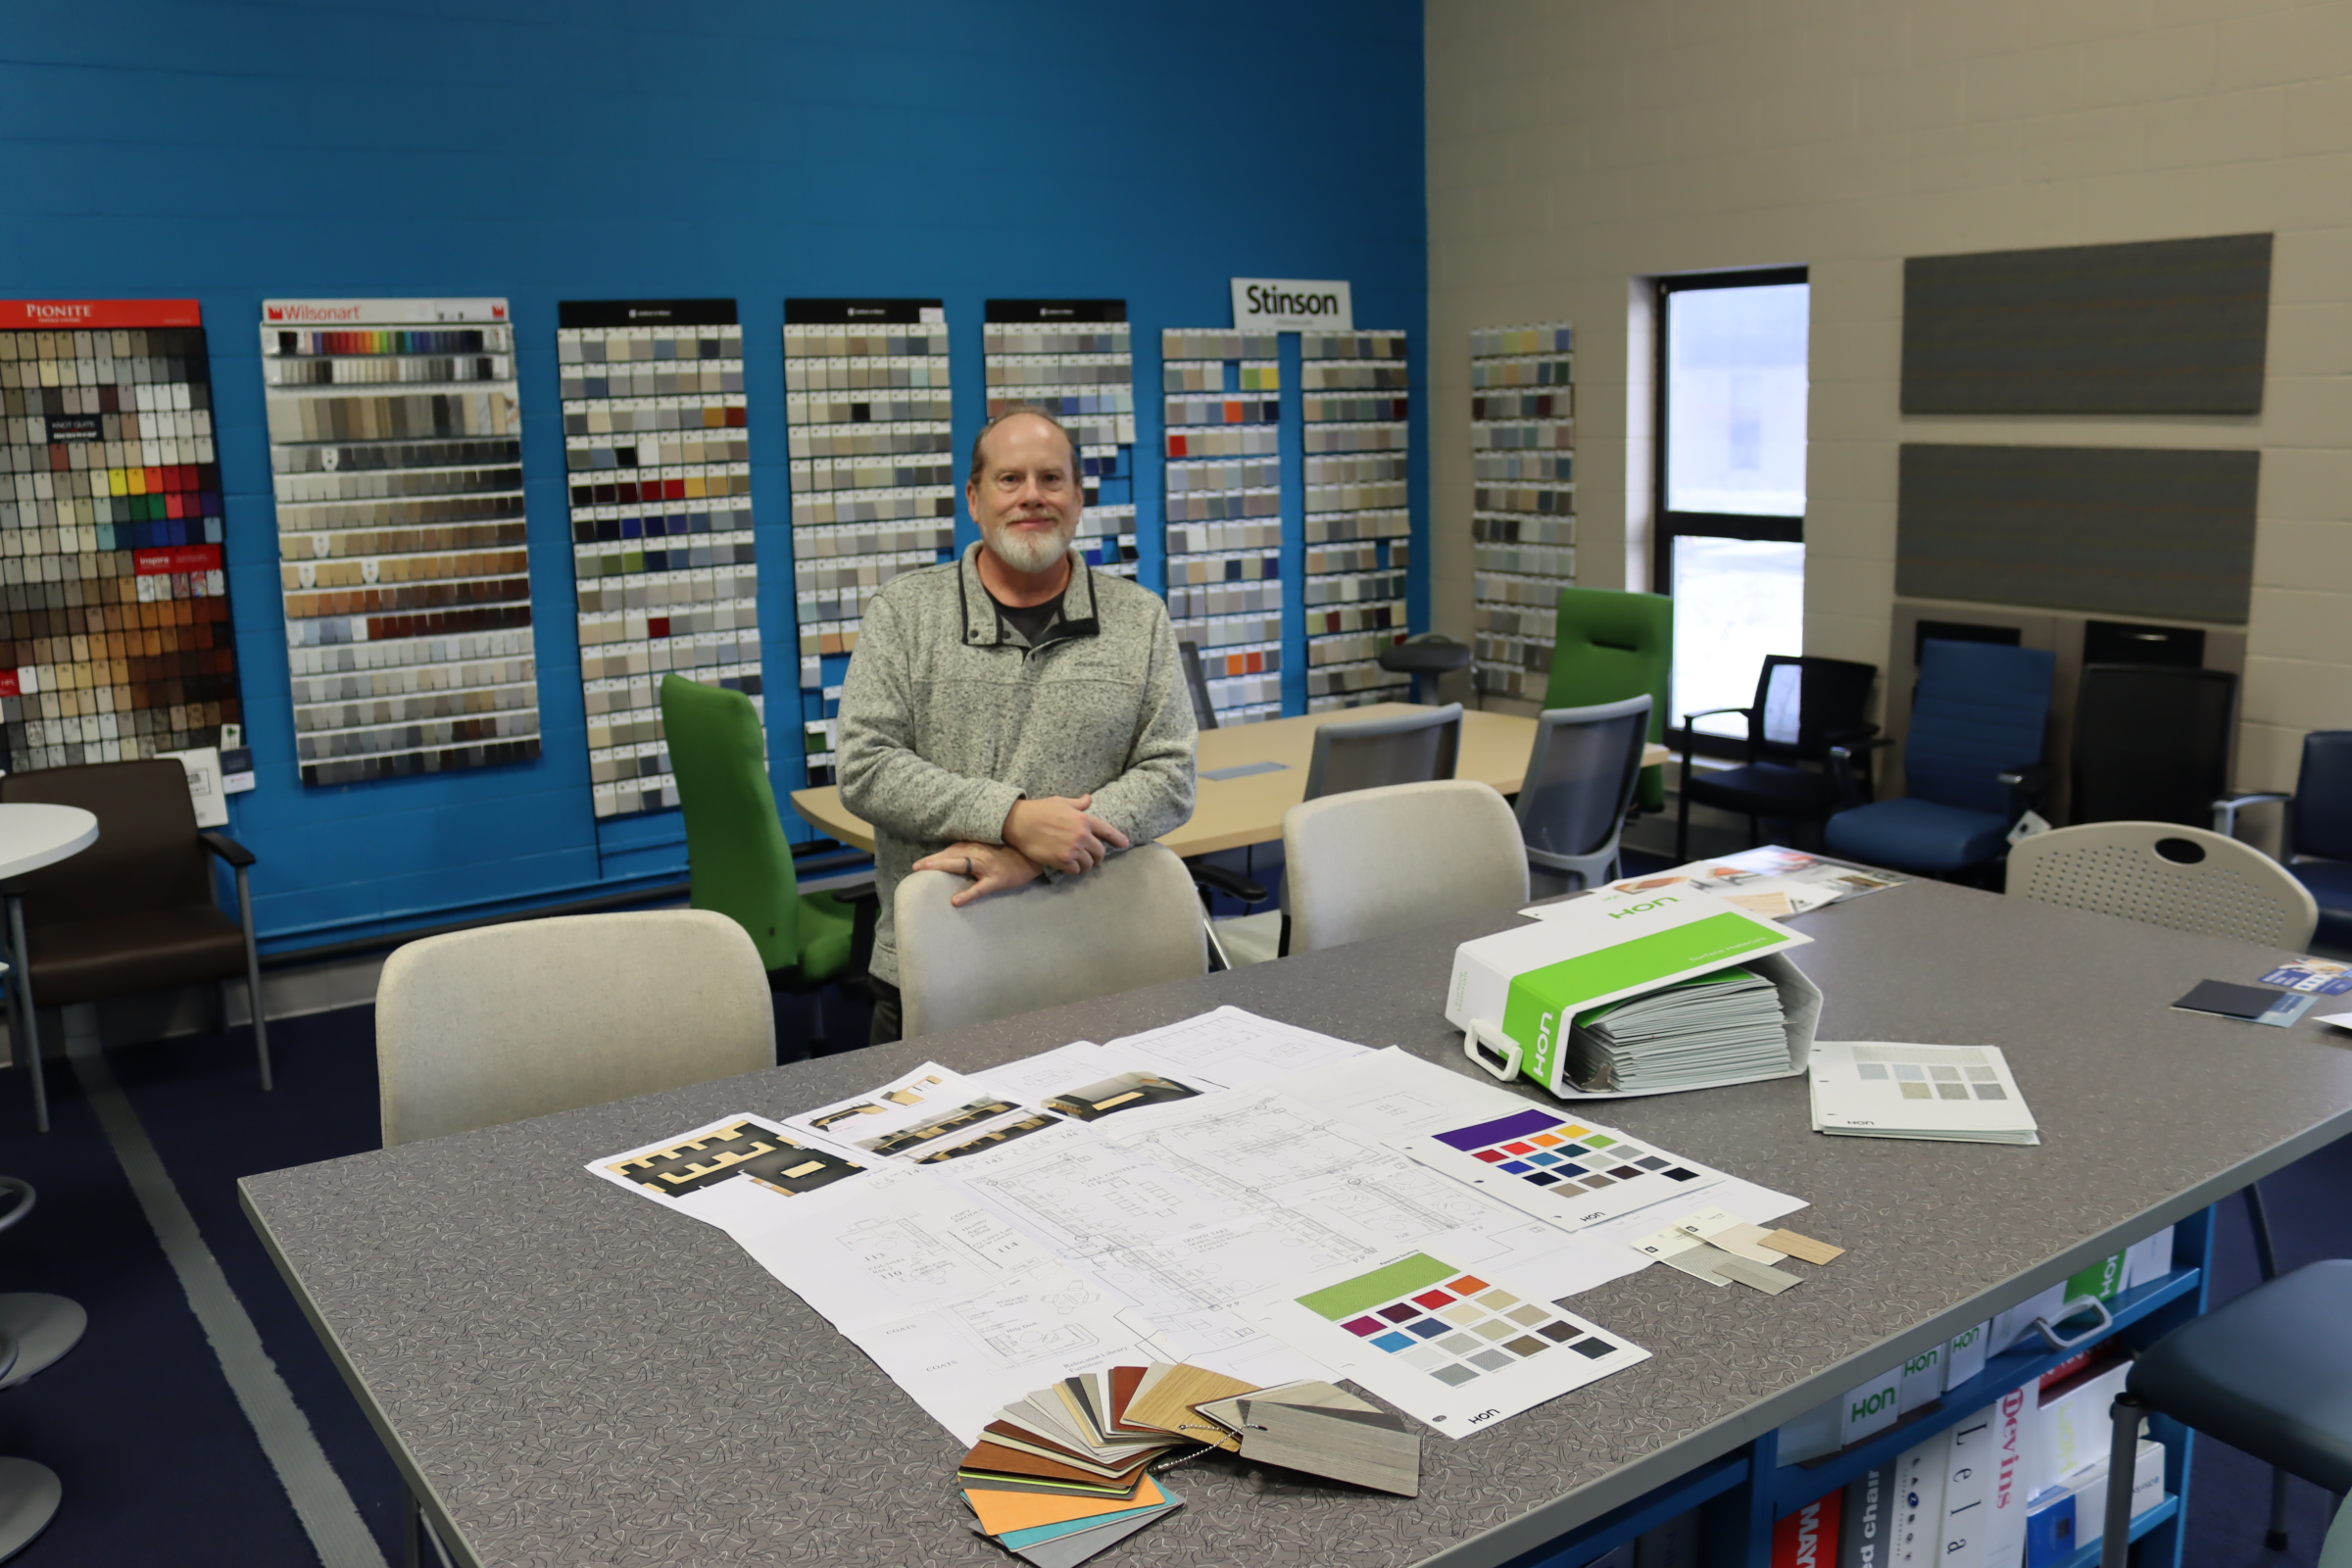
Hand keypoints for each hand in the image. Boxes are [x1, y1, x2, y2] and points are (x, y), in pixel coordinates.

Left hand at [913, 841, 1043, 907]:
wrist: (1033, 857)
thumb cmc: (1010, 853)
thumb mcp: (990, 847)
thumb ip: (973, 850)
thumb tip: (952, 858)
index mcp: (976, 846)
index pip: (951, 850)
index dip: (935, 856)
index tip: (919, 864)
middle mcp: (979, 853)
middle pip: (951, 855)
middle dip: (933, 861)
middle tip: (915, 867)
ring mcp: (987, 866)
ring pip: (961, 865)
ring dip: (943, 867)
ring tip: (926, 873)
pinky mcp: (997, 880)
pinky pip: (980, 888)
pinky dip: (967, 894)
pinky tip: (955, 901)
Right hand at [1002, 794, 1130, 874]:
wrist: (1020, 822)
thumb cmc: (1040, 809)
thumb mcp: (1061, 802)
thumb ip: (1078, 804)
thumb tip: (1088, 799)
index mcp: (1084, 820)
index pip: (1107, 831)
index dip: (1118, 839)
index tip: (1125, 844)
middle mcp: (1082, 835)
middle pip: (1100, 852)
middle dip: (1098, 857)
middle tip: (1094, 859)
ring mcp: (1073, 849)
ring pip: (1089, 864)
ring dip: (1086, 865)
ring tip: (1081, 864)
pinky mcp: (1063, 860)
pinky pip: (1076, 870)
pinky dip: (1074, 870)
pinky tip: (1068, 867)